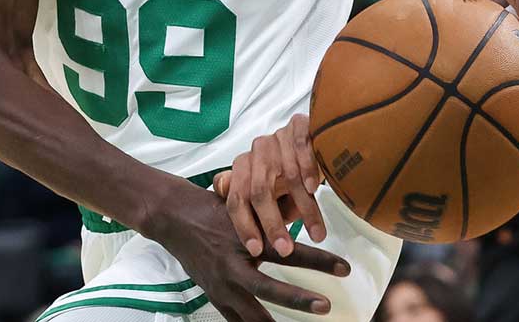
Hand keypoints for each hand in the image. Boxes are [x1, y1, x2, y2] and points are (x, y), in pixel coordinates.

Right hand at [147, 179, 348, 321]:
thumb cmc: (213, 208)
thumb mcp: (246, 207)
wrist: (174, 219)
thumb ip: (274, 218)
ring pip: (253, 314)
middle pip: (270, 290)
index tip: (344, 269)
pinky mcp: (215, 297)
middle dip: (300, 300)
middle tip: (326, 306)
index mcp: (247, 240)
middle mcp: (234, 266)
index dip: (319, 261)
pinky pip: (237, 320)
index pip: (290, 252)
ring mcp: (221, 286)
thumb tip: (307, 214)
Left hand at [214, 114, 326, 256]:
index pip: (236, 199)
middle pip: (259, 191)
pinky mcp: (299, 125)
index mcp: (243, 167)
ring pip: (288, 176)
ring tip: (316, 233)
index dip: (244, 226)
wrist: (316, 137)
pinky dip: (308, 170)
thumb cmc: (291, 171)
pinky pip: (301, 149)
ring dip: (304, 207)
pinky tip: (315, 189)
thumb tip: (250, 237)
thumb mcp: (272, 192)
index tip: (256, 250)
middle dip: (272, 224)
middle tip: (285, 249)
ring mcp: (277, 137)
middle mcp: (256, 151)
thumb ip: (256, 209)